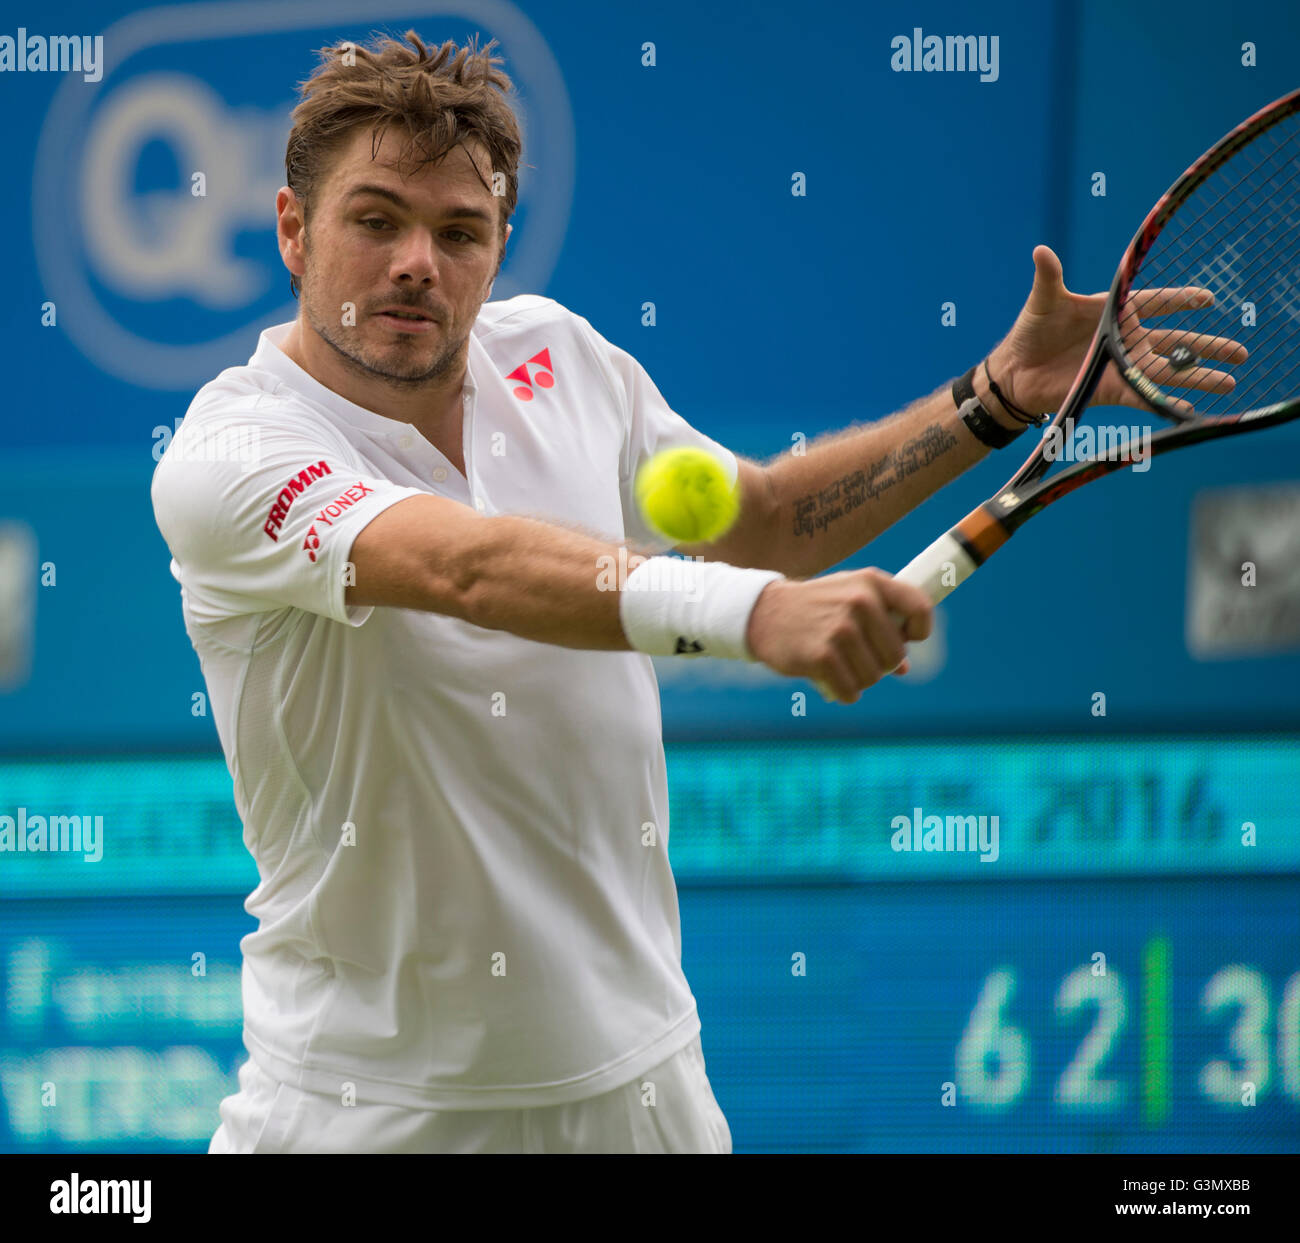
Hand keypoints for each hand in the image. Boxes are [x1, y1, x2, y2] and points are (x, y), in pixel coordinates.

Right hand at [745, 569, 932, 703]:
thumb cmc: (813, 607)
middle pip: (895, 655)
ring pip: (874, 677)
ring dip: (859, 679)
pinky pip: (851, 692)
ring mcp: (840, 629)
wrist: (762, 613)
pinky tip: (828, 678)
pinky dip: (842, 691)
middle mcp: (859, 602)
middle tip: (857, 657)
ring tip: (839, 664)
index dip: (919, 631)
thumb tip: (905, 668)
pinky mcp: (822, 656)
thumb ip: (881, 623)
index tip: (906, 639)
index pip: (919, 608)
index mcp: (871, 582)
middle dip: (880, 664)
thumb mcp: (848, 597)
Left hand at [988, 245, 1247, 416]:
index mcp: (1116, 311)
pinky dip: (1164, 402)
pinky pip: (1144, 396)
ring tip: (1229, 382)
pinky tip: (1188, 409)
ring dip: (1198, 377)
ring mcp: (1121, 365)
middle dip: (1208, 346)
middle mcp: (1126, 339)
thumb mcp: (1043, 301)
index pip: (1158, 302)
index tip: (1209, 299)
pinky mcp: (1111, 389)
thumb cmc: (1029, 331)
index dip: (1182, 300)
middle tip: (1241, 351)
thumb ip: (1049, 278)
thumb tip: (1040, 250)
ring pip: (1168, 371)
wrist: (1013, 373)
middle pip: (1177, 341)